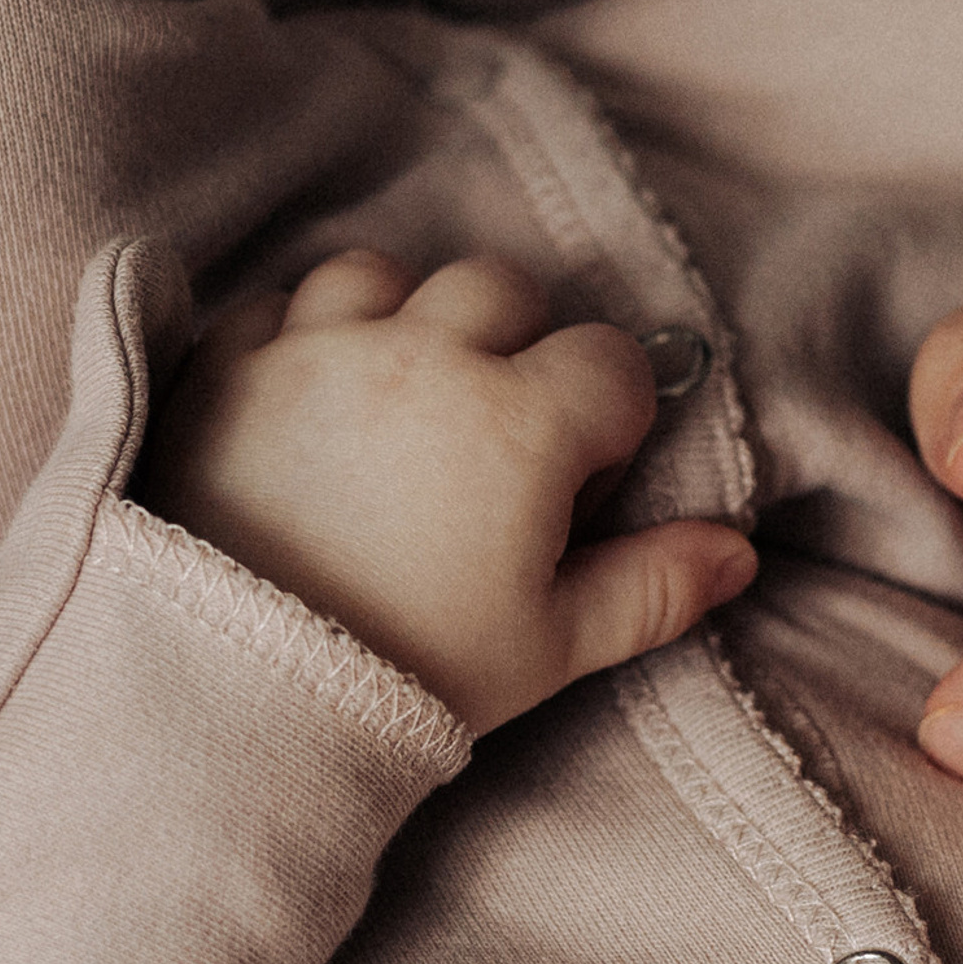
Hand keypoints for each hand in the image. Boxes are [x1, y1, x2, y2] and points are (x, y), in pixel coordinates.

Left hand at [141, 250, 755, 735]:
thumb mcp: (549, 647)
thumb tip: (736, 552)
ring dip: (402, 316)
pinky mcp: (225, 368)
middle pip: (498, 288)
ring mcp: (314, 352)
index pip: (610, 361)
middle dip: (515, 342)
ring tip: (399, 398)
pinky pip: (275, 304)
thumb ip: (652, 589)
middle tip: (494, 432)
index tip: (579, 476)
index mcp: (517, 423)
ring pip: (381, 274)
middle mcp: (419, 358)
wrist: (229, 689)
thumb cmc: (402, 673)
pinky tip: (308, 399)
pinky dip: (297, 334)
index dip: (609, 417)